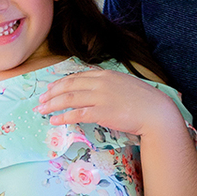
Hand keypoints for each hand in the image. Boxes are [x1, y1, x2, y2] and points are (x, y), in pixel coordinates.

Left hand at [38, 68, 172, 137]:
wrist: (156, 112)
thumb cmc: (143, 102)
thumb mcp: (124, 85)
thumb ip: (107, 86)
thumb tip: (94, 91)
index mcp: (105, 74)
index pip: (76, 77)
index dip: (60, 83)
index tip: (50, 90)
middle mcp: (100, 83)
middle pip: (69, 86)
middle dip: (51, 93)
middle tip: (40, 100)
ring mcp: (100, 97)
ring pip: (69, 98)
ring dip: (52, 104)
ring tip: (42, 110)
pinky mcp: (102, 112)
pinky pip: (76, 114)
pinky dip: (63, 116)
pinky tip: (54, 120)